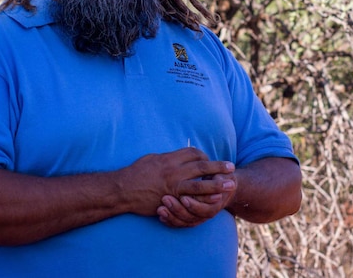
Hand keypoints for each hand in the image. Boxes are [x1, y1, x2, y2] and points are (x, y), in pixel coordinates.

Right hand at [118, 147, 234, 215]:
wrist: (122, 190)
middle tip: (230, 167)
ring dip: (217, 183)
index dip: (204, 156)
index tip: (209, 160)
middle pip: (201, 165)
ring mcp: (173, 185)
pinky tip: (213, 199)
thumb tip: (176, 155)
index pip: (193, 153)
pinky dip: (203, 198)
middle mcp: (173, 169)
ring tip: (229, 184)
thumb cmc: (135, 173)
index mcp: (169, 158)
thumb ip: (166, 157)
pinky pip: (191, 198)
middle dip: (218, 166)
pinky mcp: (171, 198)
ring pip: (200, 183)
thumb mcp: (151, 159)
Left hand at [156, 173, 236, 227]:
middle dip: (177, 209)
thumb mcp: (225, 176)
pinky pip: (178, 224)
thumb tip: (218, 177)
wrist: (223, 189)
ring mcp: (197, 217)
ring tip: (160, 208)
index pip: (204, 209)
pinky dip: (170, 221)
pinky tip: (160, 216)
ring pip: (183, 222)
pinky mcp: (189, 218)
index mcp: (215, 203)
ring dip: (171, 216)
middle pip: (190, 217)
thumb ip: (220, 177)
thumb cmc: (222, 178)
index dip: (194, 205)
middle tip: (165, 199)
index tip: (183, 198)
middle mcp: (206, 213)